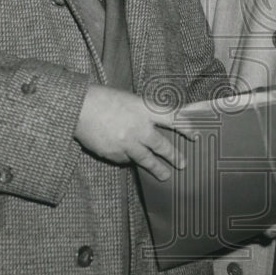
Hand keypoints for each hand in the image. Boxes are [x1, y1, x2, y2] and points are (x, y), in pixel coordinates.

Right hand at [74, 84, 188, 180]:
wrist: (79, 107)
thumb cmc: (104, 98)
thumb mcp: (130, 99)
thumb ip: (144, 113)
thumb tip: (155, 126)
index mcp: (145, 109)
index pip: (173, 118)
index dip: (186, 127)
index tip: (196, 135)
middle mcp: (139, 127)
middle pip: (162, 145)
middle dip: (174, 156)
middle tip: (183, 164)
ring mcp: (127, 142)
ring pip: (146, 159)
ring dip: (157, 168)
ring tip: (166, 176)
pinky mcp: (114, 153)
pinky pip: (126, 160)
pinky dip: (129, 159)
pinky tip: (130, 158)